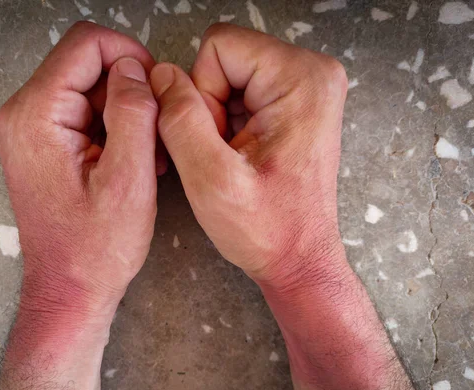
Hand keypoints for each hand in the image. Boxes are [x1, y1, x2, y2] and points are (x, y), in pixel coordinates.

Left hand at [0, 22, 158, 324]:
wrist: (69, 290)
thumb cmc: (94, 249)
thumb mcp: (128, 180)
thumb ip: (133, 113)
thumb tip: (136, 69)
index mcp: (37, 116)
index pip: (86, 43)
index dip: (131, 55)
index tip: (157, 89)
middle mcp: (25, 115)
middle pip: (88, 64)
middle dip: (131, 91)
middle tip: (157, 134)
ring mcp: (32, 130)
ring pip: (92, 90)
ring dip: (128, 114)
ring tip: (148, 156)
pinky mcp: (45, 144)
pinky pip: (87, 114)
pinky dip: (116, 130)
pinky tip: (135, 162)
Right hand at [150, 24, 348, 289]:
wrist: (298, 258)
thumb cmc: (268, 229)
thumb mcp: (211, 179)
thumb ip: (179, 119)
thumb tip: (160, 75)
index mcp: (302, 80)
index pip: (219, 46)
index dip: (201, 94)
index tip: (220, 141)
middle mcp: (312, 73)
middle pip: (224, 58)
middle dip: (210, 106)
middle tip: (227, 154)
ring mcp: (306, 86)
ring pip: (228, 75)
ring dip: (218, 118)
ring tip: (235, 159)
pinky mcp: (296, 102)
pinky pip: (241, 91)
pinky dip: (230, 123)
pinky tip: (241, 156)